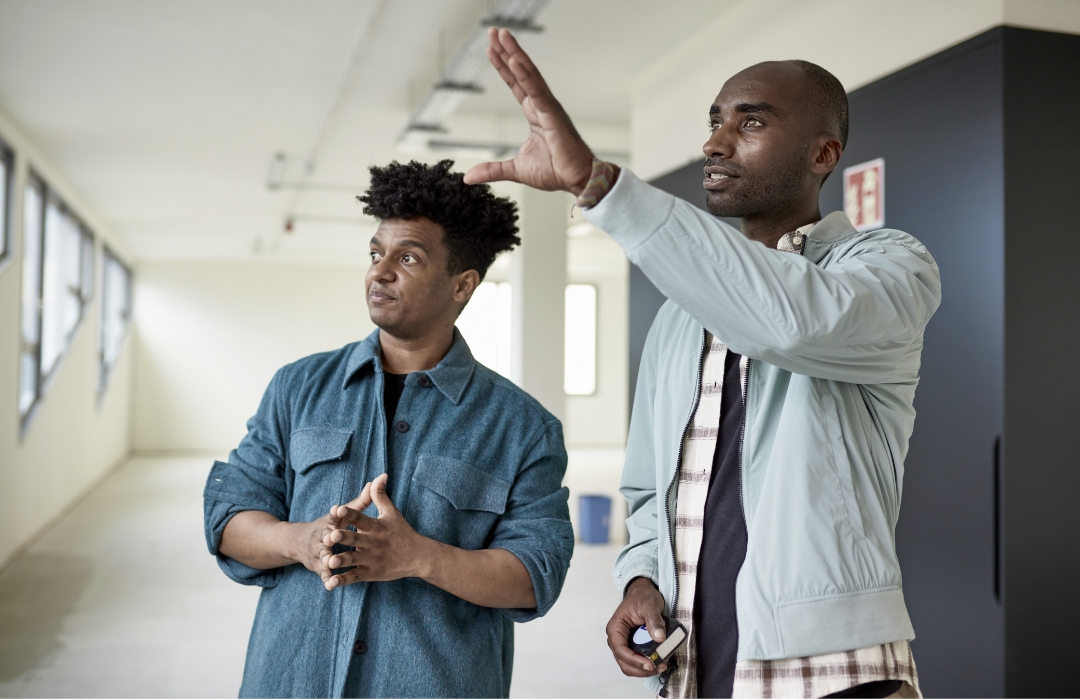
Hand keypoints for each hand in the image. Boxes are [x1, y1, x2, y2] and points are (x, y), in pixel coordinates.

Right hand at [283, 490, 368, 582]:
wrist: (298, 542)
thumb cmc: (329, 526)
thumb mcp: (341, 514)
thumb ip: (360, 502)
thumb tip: (377, 480)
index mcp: (328, 523)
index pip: (332, 517)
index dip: (336, 514)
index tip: (338, 510)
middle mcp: (321, 538)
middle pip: (325, 538)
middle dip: (329, 538)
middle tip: (334, 537)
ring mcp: (319, 555)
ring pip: (323, 557)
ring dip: (327, 560)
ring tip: (333, 563)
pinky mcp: (319, 569)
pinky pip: (324, 575)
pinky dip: (328, 580)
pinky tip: (332, 586)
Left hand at [320, 474, 432, 590]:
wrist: (418, 556)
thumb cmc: (402, 532)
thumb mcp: (391, 512)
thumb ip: (380, 495)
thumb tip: (379, 476)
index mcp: (376, 527)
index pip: (361, 518)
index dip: (350, 514)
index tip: (338, 509)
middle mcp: (373, 543)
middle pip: (356, 540)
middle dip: (344, 538)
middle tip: (331, 535)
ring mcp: (371, 559)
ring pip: (353, 560)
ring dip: (341, 560)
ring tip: (329, 561)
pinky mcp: (370, 573)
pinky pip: (354, 577)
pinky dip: (343, 580)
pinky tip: (330, 583)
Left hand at [463, 27, 594, 194]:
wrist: (578, 180)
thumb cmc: (557, 171)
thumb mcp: (516, 170)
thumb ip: (492, 170)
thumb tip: (468, 177)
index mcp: (535, 113)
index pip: (515, 84)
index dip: (503, 66)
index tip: (491, 49)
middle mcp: (542, 105)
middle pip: (521, 72)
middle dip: (507, 51)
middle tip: (493, 31)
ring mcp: (549, 108)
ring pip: (529, 75)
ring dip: (515, 54)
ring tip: (503, 35)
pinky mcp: (553, 116)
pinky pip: (537, 92)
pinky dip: (526, 76)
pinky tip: (516, 61)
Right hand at [606, 577, 669, 676]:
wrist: (644, 593)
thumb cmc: (642, 597)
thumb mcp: (650, 605)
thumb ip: (654, 620)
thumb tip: (659, 637)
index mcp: (615, 628)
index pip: (621, 650)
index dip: (635, 660)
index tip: (650, 664)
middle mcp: (617, 639)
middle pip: (625, 663)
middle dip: (642, 668)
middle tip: (660, 665)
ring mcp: (625, 644)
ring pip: (631, 666)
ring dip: (646, 669)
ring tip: (662, 664)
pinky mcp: (634, 647)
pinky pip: (639, 661)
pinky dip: (649, 664)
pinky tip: (660, 660)